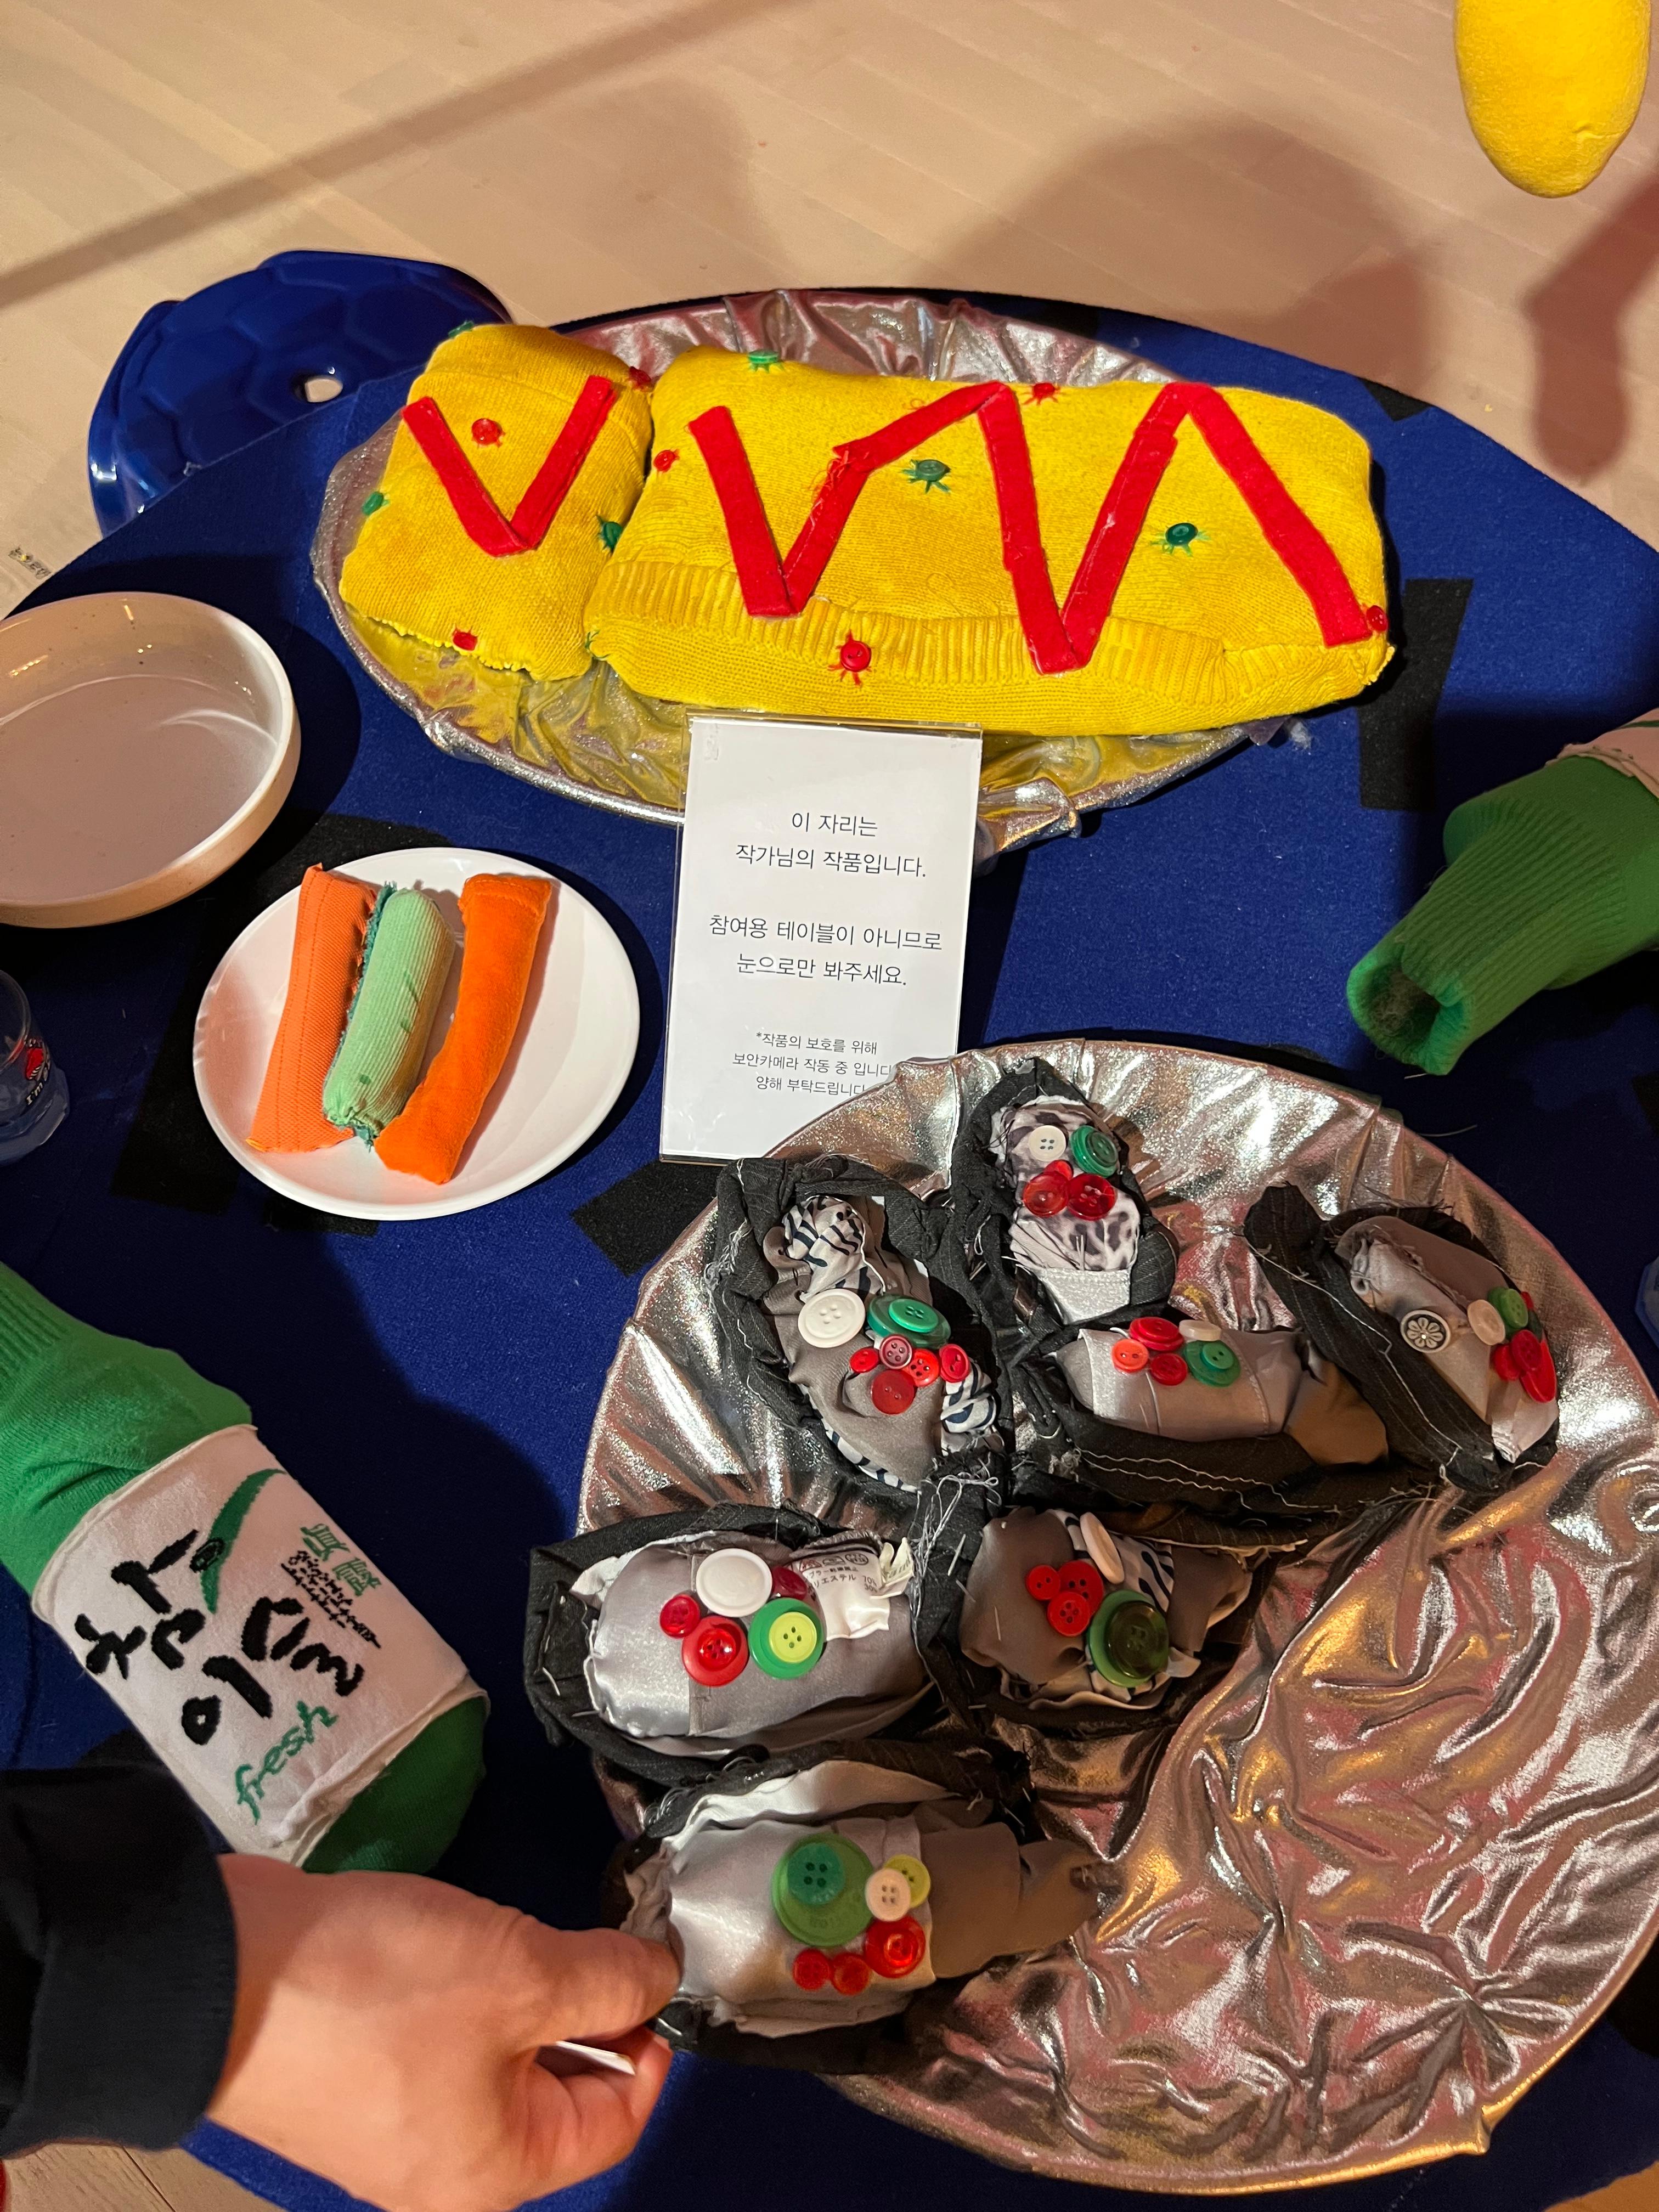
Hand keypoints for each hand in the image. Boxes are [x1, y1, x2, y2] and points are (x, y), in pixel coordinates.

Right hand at [209, 1854, 677, 2211]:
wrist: (220, 1972)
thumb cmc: (376, 1992)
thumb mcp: (523, 1974)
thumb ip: (609, 1979)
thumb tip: (661, 1976)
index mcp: (495, 2175)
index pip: (616, 2120)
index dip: (648, 2038)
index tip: (646, 1963)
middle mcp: (446, 2169)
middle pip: (557, 2091)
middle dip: (583, 2008)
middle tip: (589, 1931)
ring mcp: (394, 2125)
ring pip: (500, 2056)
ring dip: (523, 1993)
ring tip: (518, 1932)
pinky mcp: (356, 2075)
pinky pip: (443, 2038)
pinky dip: (468, 1990)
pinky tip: (459, 1942)